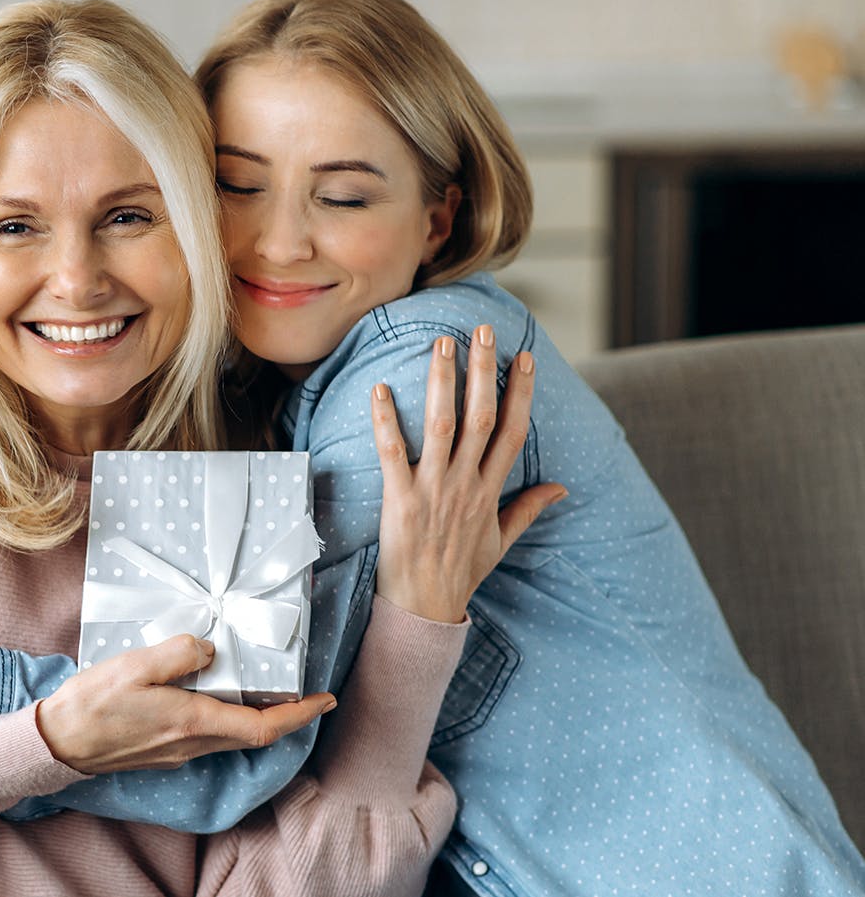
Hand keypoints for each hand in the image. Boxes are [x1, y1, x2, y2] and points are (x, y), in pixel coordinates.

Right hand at [35, 635, 336, 773]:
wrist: (57, 744)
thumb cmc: (92, 705)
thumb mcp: (135, 666)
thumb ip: (178, 653)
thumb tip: (209, 648)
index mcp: (192, 721)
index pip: (263, 725)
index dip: (300, 714)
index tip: (325, 700)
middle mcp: (192, 742)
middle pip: (253, 732)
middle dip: (286, 713)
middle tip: (305, 688)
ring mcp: (178, 750)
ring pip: (231, 734)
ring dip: (257, 713)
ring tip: (267, 683)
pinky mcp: (164, 749)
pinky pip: (209, 733)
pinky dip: (227, 714)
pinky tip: (218, 692)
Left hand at [369, 324, 566, 622]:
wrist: (425, 609)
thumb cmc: (460, 574)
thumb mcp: (500, 541)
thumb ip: (527, 509)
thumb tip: (561, 487)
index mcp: (489, 491)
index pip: (512, 432)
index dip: (520, 393)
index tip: (524, 357)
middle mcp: (465, 485)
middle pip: (481, 419)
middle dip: (483, 372)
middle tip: (481, 331)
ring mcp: (433, 491)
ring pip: (443, 428)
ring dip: (442, 384)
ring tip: (441, 344)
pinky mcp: (399, 501)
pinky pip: (393, 454)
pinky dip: (386, 422)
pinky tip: (379, 390)